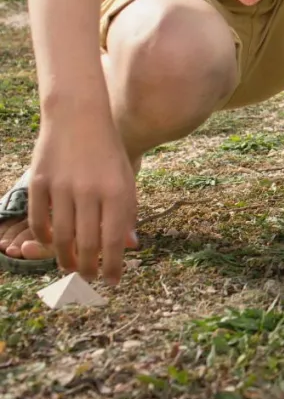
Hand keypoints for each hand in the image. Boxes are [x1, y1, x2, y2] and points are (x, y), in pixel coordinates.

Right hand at [28, 114, 137, 284]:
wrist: (79, 116)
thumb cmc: (107, 151)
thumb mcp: (126, 177)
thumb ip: (126, 210)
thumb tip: (129, 246)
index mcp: (117, 190)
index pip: (114, 240)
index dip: (112, 265)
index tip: (112, 282)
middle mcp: (90, 191)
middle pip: (86, 243)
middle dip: (88, 268)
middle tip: (90, 278)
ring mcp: (62, 187)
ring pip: (60, 237)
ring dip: (65, 258)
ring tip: (71, 267)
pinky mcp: (40, 182)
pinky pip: (39, 221)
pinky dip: (44, 238)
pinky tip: (51, 245)